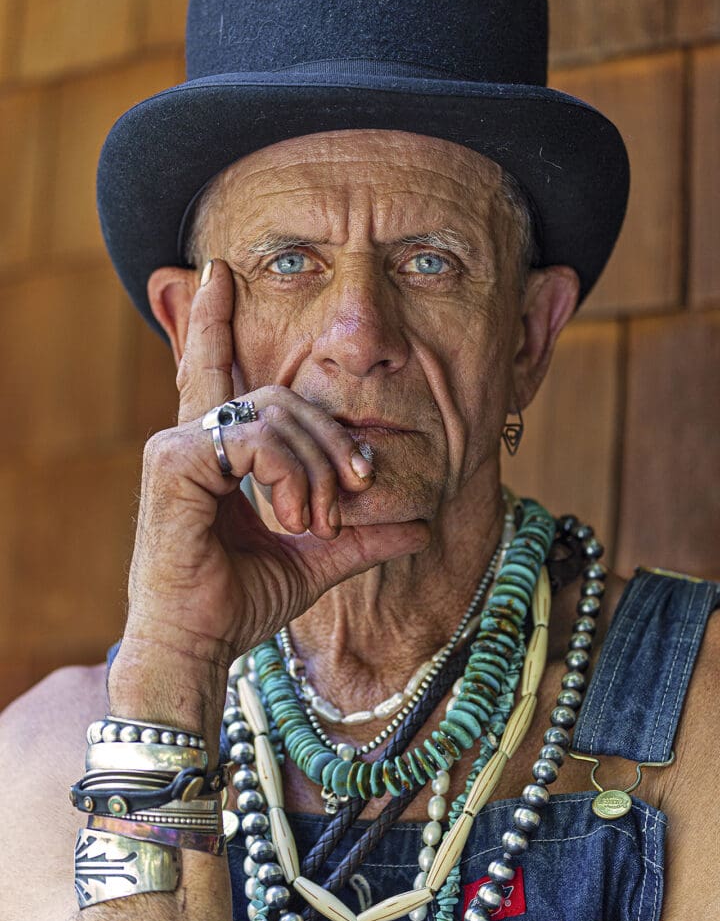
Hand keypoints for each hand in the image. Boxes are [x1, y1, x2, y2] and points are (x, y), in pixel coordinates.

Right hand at [124, 259, 429, 673]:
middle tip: (357, 489)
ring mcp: (176, 445)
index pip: (213, 369)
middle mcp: (189, 437)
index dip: (212, 319)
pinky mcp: (174, 461)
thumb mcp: (313, 560)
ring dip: (316, 468)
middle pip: (282, 396)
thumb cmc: (238, 605)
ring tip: (317, 519)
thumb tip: (421, 526)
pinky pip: (259, 440)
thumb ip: (359, 536)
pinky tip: (291, 516)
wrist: (196, 648)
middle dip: (331, 439)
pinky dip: (291, 476)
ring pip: (276, 414)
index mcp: (212, 451)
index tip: (217, 271)